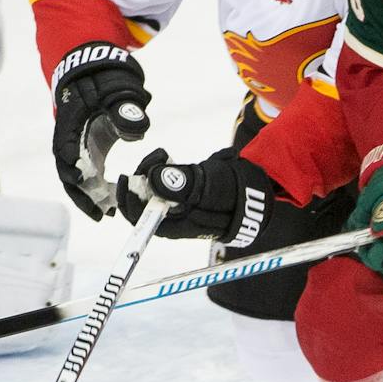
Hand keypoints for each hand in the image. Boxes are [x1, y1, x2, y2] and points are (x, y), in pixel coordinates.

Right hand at [49, 42, 150, 220]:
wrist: (94, 69)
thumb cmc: (102, 78)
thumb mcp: (116, 89)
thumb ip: (125, 109)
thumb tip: (137, 129)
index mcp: (70, 122)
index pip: (65, 147)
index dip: (72, 164)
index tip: (83, 179)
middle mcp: (68, 138)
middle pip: (68, 171)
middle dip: (82, 194)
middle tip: (100, 213)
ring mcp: (77, 146)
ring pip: (76, 177)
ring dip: (89, 197)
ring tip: (107, 214)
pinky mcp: (88, 150)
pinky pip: (88, 175)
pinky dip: (96, 190)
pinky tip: (111, 203)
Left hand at [115, 147, 278, 246]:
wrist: (253, 193)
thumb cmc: (233, 195)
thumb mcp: (209, 187)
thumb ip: (181, 185)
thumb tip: (152, 180)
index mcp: (176, 226)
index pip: (141, 219)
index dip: (129, 200)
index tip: (129, 176)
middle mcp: (172, 219)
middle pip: (142, 202)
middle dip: (143, 177)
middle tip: (158, 158)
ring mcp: (175, 206)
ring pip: (150, 190)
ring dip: (152, 170)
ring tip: (165, 155)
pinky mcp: (179, 194)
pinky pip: (160, 183)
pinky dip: (160, 170)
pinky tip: (168, 158)